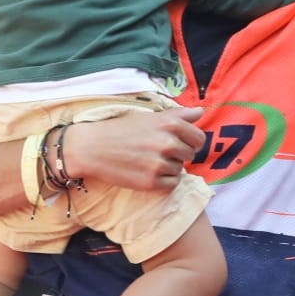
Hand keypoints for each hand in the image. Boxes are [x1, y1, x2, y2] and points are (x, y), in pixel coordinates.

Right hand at [64, 106, 204, 190]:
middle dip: (179, 154)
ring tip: (149, 160)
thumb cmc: (122, 130)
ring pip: (180, 169)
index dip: (191, 141)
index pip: (198, 138)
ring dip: (169, 167)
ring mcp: (160, 164)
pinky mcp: (151, 182)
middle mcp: (167, 143)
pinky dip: (164, 180)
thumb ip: (178, 115)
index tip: (179, 142)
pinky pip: (172, 183)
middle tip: (158, 151)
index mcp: (170, 124)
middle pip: (190, 155)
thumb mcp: (150, 117)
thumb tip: (201, 112)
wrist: (93, 148)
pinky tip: (149, 171)